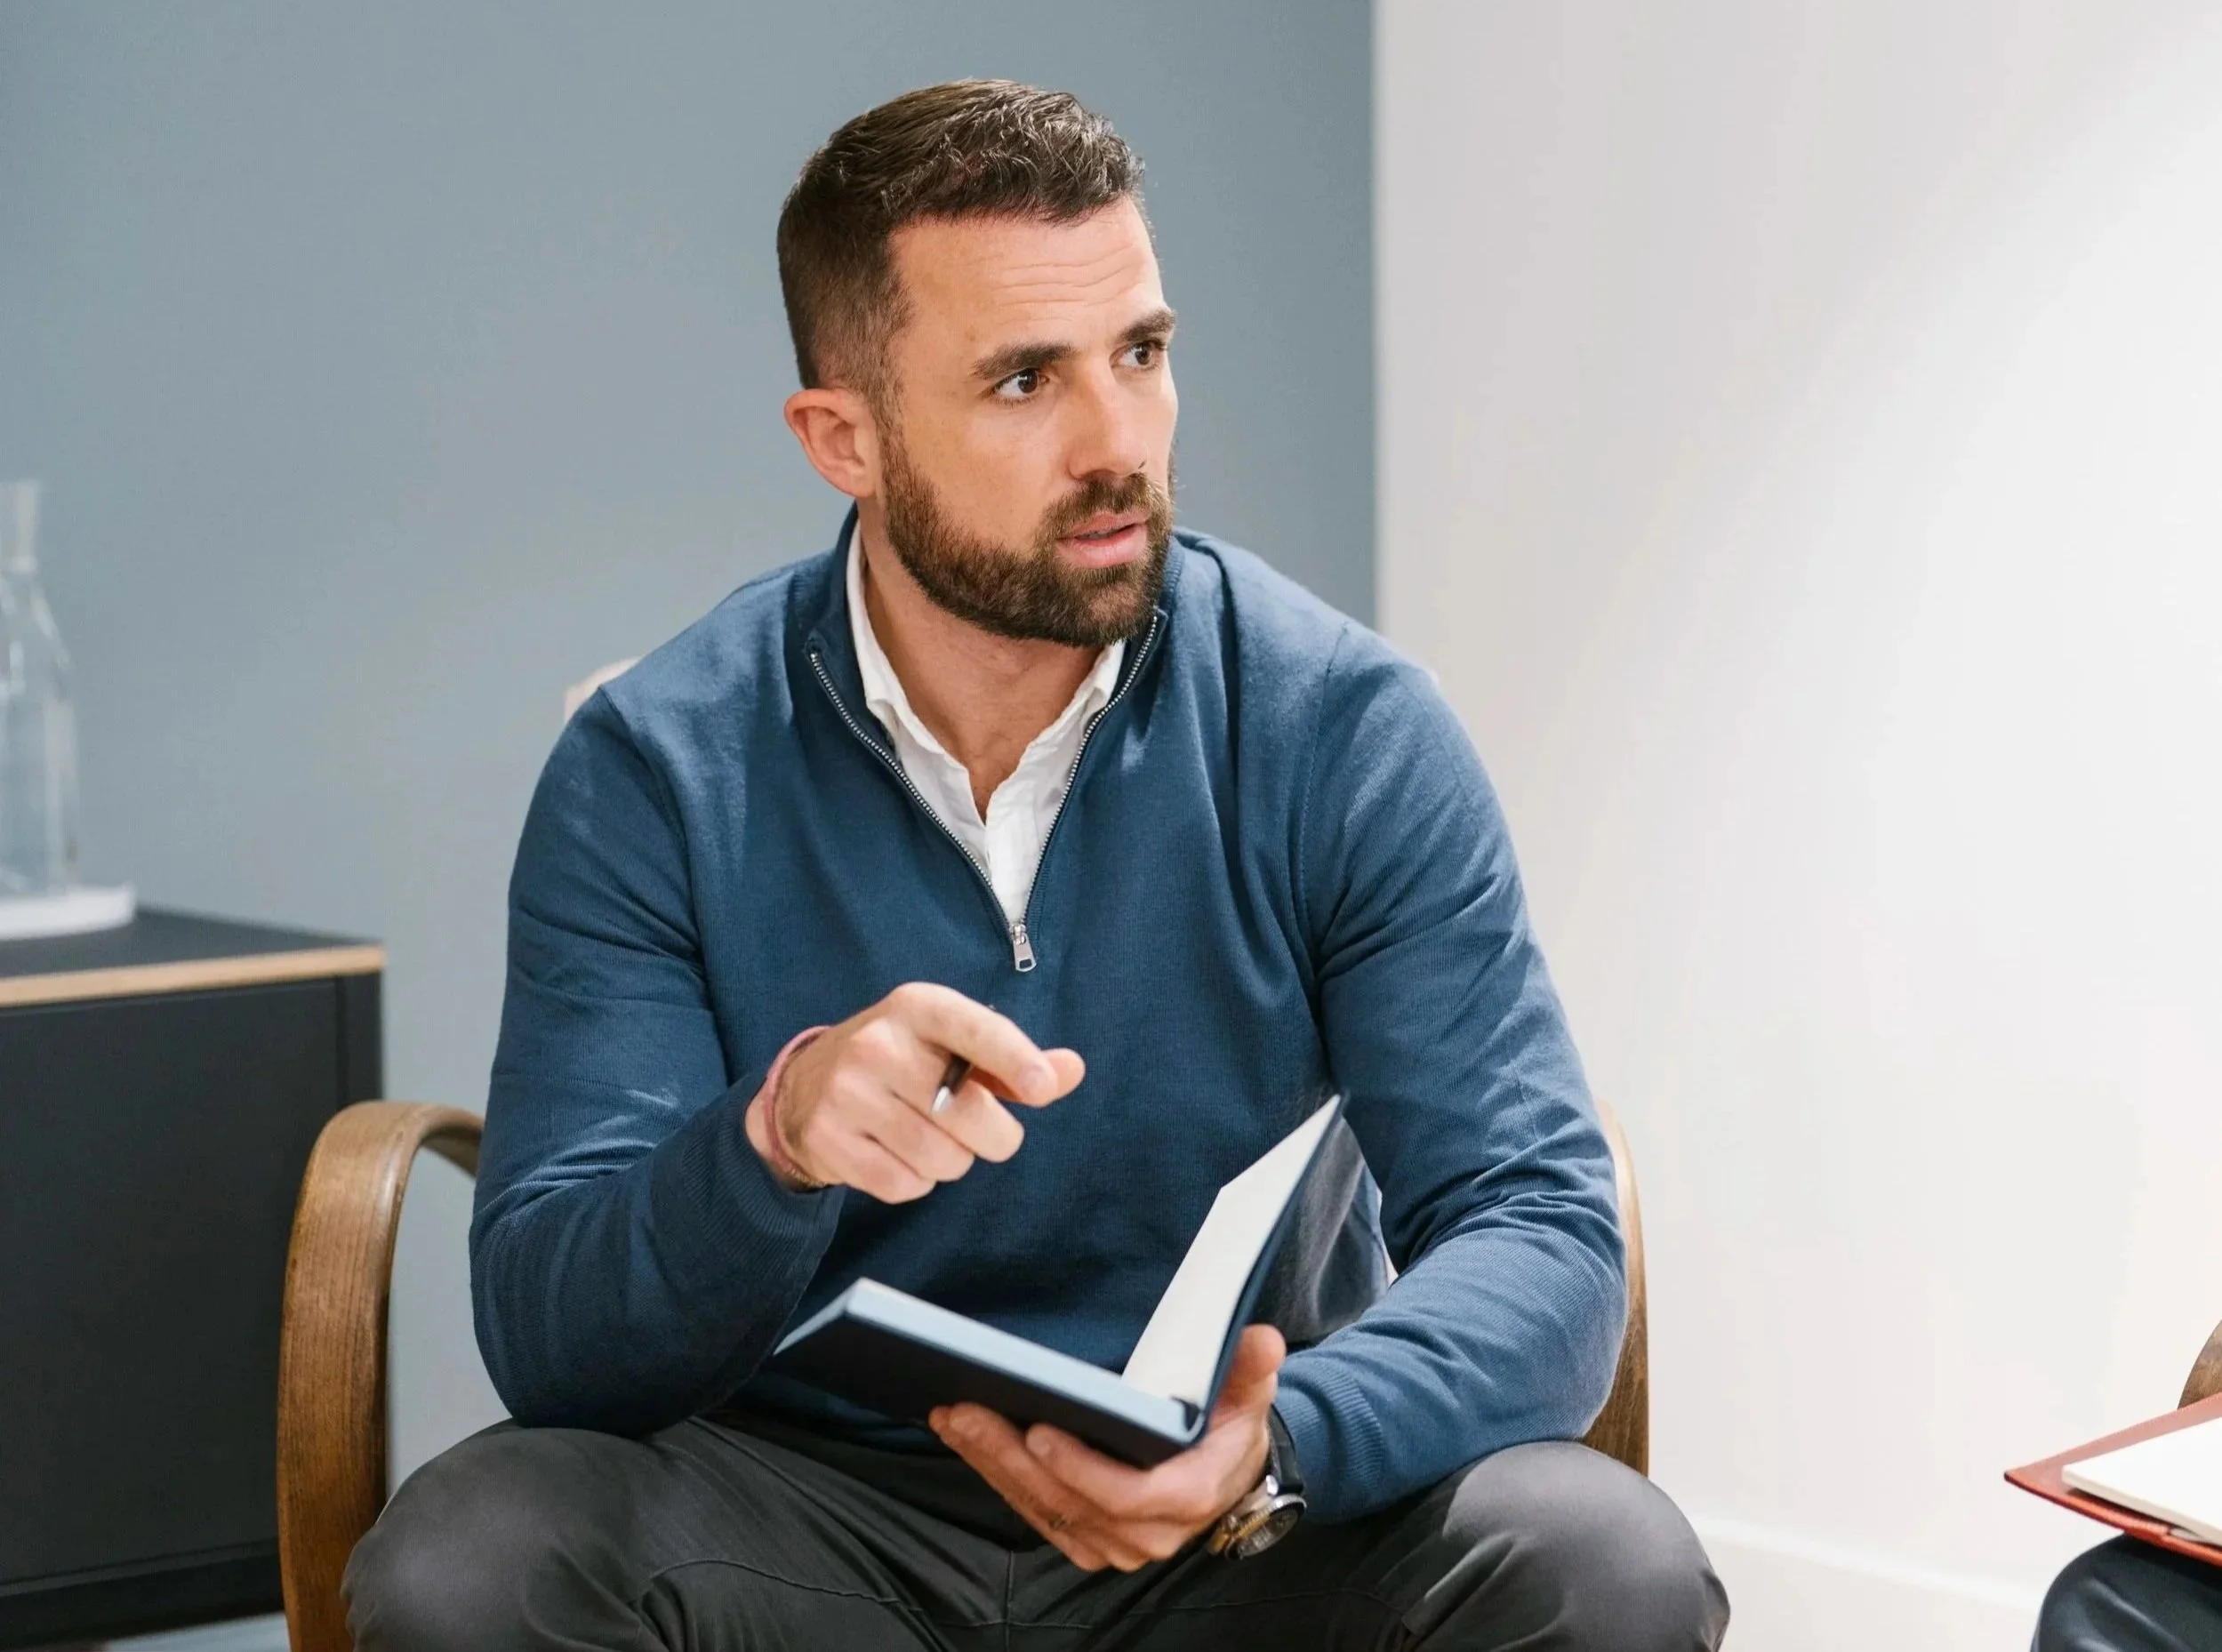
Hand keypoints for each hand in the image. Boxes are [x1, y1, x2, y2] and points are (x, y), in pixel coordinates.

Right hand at [745, 982, 1082, 1200]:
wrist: (805, 1086)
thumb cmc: (903, 1062)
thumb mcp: (953, 1043)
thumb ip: (1015, 1061)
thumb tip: (1069, 1071)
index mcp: (917, 1007)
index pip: (974, 1030)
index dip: (1014, 1059)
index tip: (1042, 1087)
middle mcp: (878, 1044)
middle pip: (968, 1113)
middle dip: (994, 1136)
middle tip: (979, 1129)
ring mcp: (847, 1093)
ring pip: (942, 1158)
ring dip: (953, 1160)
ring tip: (930, 1136)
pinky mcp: (829, 1140)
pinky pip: (905, 1185)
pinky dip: (916, 1181)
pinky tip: (896, 1153)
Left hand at [930, 1325, 1285, 1571]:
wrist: (1228, 1471)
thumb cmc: (1230, 1425)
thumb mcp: (1248, 1392)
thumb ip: (1252, 1368)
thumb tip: (1262, 1341)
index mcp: (1189, 1496)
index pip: (1127, 1494)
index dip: (1079, 1468)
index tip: (1038, 1430)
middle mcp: (1148, 1533)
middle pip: (1068, 1501)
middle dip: (1011, 1456)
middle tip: (968, 1412)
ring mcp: (1113, 1542)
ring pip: (1043, 1509)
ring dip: (992, 1463)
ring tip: (955, 1418)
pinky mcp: (1086, 1539)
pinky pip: (1035, 1513)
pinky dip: (998, 1476)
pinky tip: (968, 1439)